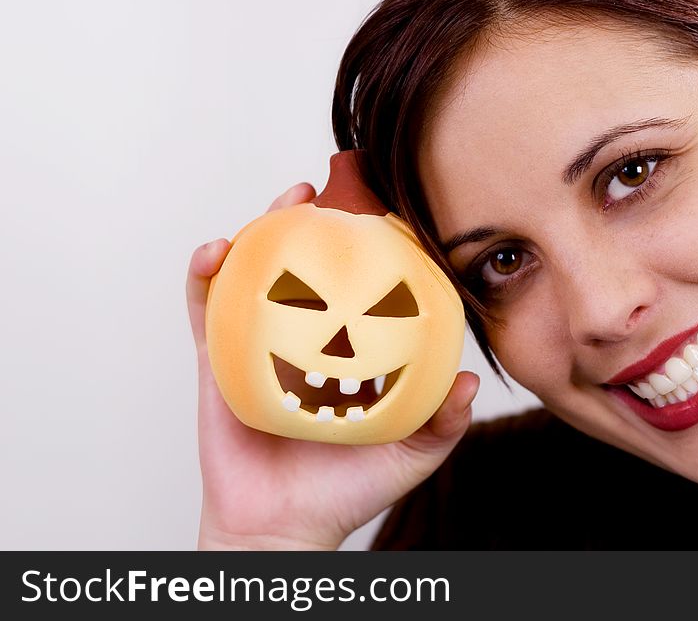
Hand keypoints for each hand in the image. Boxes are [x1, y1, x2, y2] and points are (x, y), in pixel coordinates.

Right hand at [186, 183, 478, 549]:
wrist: (283, 528)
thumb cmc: (345, 492)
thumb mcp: (409, 453)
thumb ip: (442, 420)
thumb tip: (473, 381)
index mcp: (347, 355)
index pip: (358, 291)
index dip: (369, 252)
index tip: (385, 216)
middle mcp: (304, 343)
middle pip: (307, 269)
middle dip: (319, 225)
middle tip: (335, 190)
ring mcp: (259, 347)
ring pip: (258, 275)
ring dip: (266, 230)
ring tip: (288, 202)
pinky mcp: (218, 361)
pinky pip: (205, 309)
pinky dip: (205, 275)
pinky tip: (218, 252)